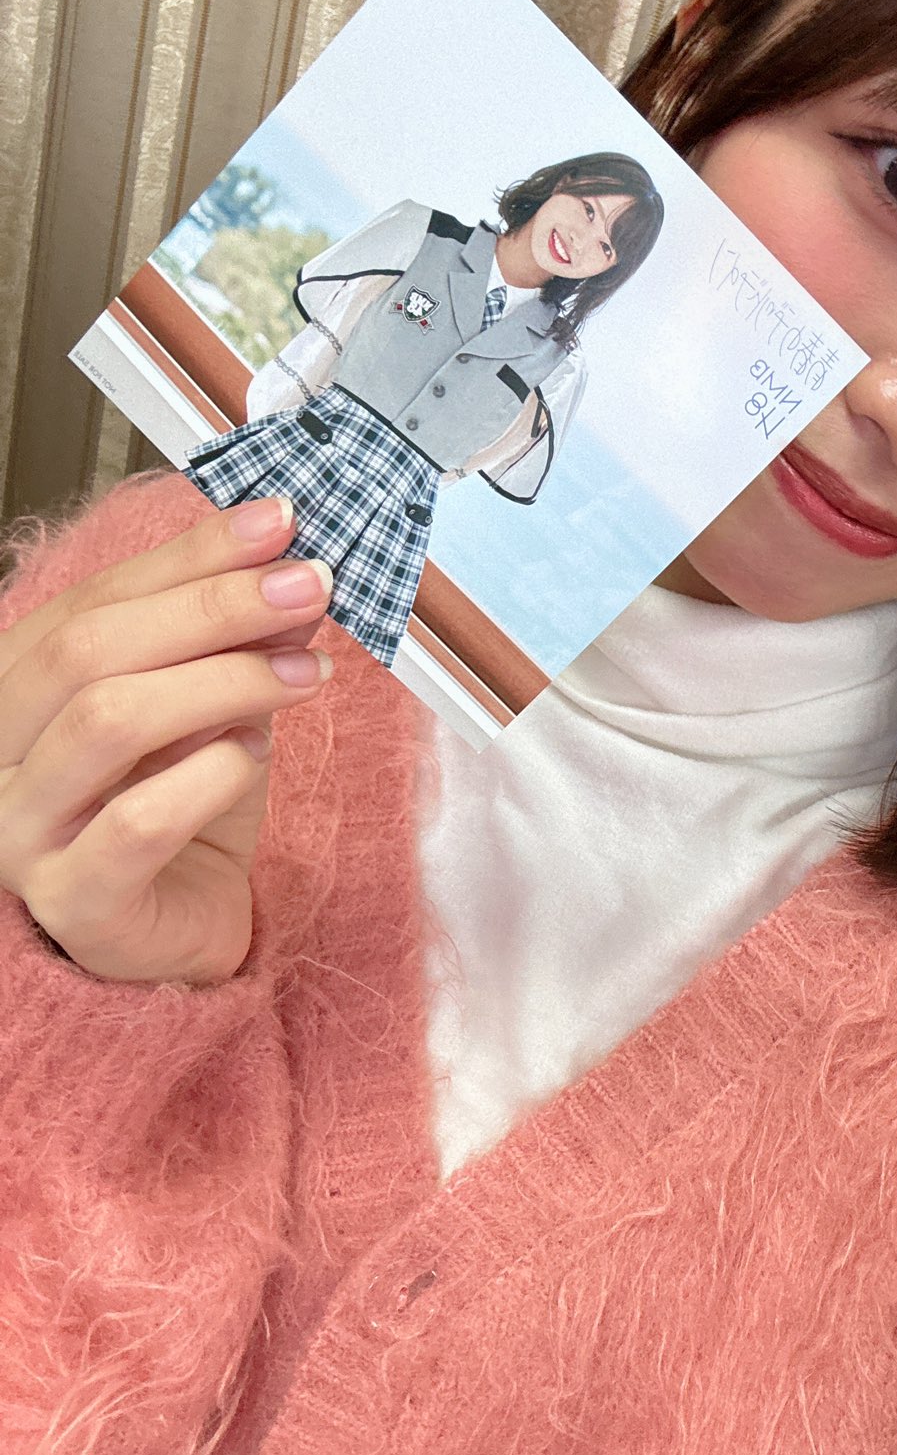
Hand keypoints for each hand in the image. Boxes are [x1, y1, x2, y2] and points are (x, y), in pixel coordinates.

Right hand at [0, 497, 334, 984]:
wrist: (173, 933)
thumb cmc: (178, 810)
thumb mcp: (210, 709)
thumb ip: (235, 645)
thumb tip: (291, 573)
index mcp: (19, 686)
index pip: (96, 598)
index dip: (190, 554)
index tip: (280, 521)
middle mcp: (2, 750)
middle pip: (90, 649)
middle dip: (212, 606)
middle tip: (308, 586)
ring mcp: (22, 828)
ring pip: (108, 721)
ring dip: (224, 680)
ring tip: (306, 672)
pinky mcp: (71, 898)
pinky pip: (138, 821)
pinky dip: (210, 776)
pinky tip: (254, 756)